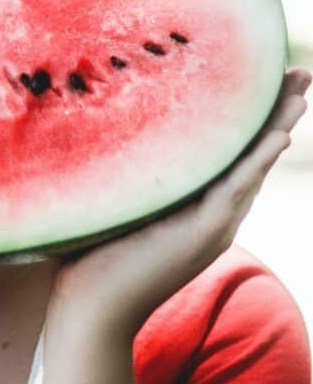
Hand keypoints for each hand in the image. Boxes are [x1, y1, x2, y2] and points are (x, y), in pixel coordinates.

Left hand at [47, 67, 311, 339]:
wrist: (92, 310)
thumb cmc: (93, 257)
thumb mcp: (120, 204)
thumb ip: (132, 175)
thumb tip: (109, 126)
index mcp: (198, 206)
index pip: (234, 154)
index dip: (253, 118)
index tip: (267, 79)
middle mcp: (213, 214)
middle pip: (253, 154)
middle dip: (278, 112)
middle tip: (301, 73)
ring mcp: (212, 225)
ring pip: (253, 167)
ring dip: (277, 126)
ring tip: (300, 91)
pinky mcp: (201, 234)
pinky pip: (234, 191)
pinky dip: (256, 162)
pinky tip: (278, 135)